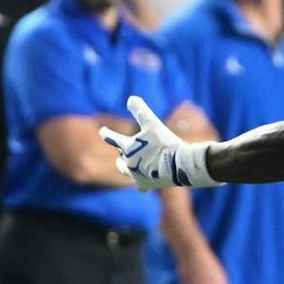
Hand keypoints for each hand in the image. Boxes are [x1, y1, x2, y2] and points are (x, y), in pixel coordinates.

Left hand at [98, 96, 216, 190]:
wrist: (180, 165)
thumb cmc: (166, 143)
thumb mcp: (153, 124)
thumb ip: (141, 110)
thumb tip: (130, 98)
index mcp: (127, 147)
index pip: (111, 138)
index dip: (106, 133)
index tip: (102, 131)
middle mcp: (128, 163)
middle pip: (120, 159)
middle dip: (121, 154)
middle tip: (122, 153)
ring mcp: (137, 175)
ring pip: (127, 172)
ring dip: (128, 167)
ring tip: (131, 166)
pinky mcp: (147, 184)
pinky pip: (141, 185)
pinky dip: (142, 182)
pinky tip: (144, 182)